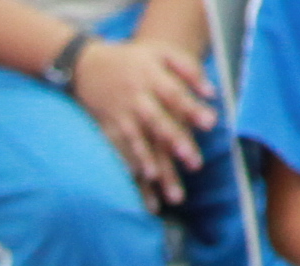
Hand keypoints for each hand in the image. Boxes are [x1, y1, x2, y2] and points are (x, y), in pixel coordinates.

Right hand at [69, 37, 214, 205]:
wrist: (87, 64)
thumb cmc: (134, 59)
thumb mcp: (161, 52)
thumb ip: (188, 68)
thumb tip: (212, 93)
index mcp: (152, 78)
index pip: (175, 95)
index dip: (193, 109)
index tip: (212, 124)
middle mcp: (136, 98)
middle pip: (158, 122)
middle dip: (176, 142)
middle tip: (195, 164)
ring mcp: (120, 115)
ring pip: (138, 141)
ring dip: (149, 161)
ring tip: (160, 179)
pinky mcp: (107, 128)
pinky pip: (117, 148)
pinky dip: (126, 163)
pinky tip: (137, 179)